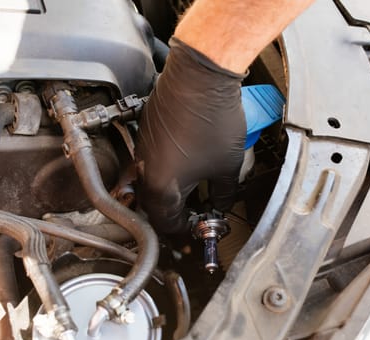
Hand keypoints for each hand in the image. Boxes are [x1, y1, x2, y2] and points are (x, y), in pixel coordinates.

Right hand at [135, 37, 245, 234]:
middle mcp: (145, 169)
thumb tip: (222, 204)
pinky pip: (152, 160)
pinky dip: (166, 170)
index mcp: (161, 186)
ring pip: (150, 182)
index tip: (195, 231)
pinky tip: (186, 164)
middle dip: (175, 214)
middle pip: (154, 205)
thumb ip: (224, 193)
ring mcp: (143, 149)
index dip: (183, 232)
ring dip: (170, 191)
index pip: (166, 223)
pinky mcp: (147, 132)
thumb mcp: (227, 166)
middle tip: (193, 214)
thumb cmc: (212, 119)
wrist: (200, 77)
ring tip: (193, 190)